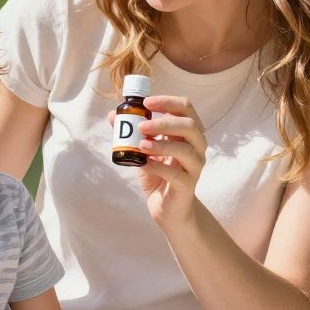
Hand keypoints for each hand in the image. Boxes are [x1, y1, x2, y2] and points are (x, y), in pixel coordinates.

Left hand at [131, 95, 207, 226]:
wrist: (167, 208)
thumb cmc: (158, 174)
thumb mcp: (143, 151)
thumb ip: (131, 133)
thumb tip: (113, 115)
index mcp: (188, 133)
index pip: (186, 108)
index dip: (167, 102)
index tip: (146, 102)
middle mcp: (196, 147)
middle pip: (189, 125)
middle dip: (164, 123)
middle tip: (140, 126)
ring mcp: (194, 166)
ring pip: (186, 149)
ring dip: (161, 144)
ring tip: (141, 145)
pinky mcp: (188, 185)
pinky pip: (176, 174)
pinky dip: (158, 166)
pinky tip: (144, 164)